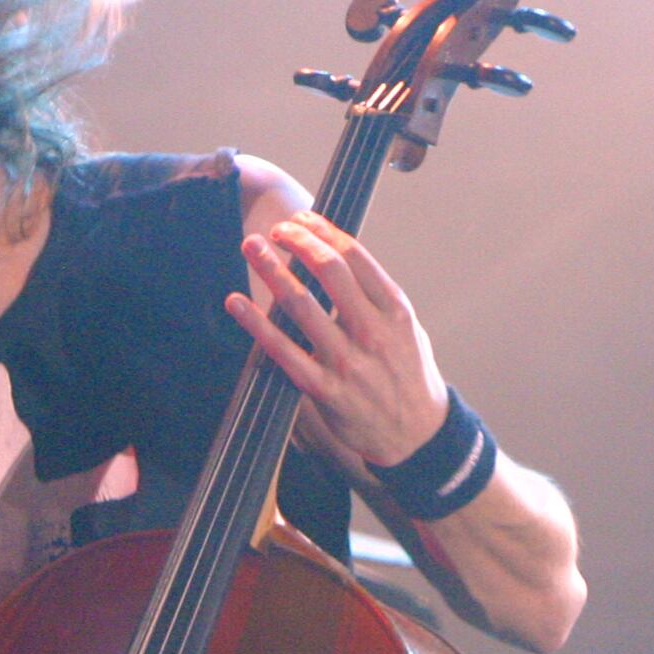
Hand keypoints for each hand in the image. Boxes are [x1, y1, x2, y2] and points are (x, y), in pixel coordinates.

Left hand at [225, 213, 450, 466]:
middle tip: (277, 230)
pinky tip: (236, 303)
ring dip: (271, 270)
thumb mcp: (408, 328)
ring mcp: (346, 361)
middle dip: (297, 241)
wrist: (417, 435)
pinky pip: (282, 351)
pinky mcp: (323, 389)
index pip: (356, 257)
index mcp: (395, 311)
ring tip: (251, 246)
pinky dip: (255, 323)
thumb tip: (338, 259)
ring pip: (301, 305)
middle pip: (329, 271)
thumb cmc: (408, 375)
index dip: (324, 230)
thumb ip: (377, 298)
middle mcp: (371, 331)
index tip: (304, 218)